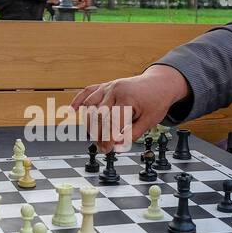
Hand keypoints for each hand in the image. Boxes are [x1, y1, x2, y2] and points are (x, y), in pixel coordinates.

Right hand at [71, 64, 188, 151]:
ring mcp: (108, 86)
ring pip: (90, 106)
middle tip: (102, 148)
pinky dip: (78, 100)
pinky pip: (87, 91)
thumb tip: (117, 145)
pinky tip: (72, 110)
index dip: (108, 138)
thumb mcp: (149, 121)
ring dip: (90, 123)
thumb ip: (132, 134)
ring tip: (95, 138)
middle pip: (98, 115)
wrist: (159, 83)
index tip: (108, 149)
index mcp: (127, 98)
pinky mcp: (105, 85)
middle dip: (98, 134)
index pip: (111, 122)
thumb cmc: (156, 101)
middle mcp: (115, 90)